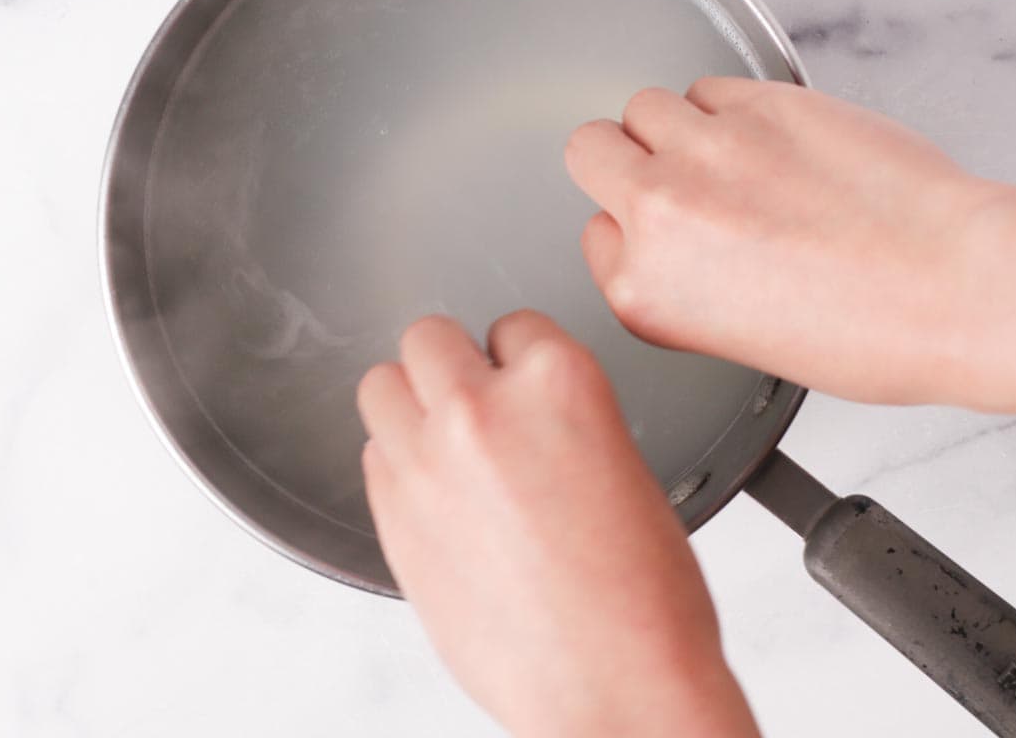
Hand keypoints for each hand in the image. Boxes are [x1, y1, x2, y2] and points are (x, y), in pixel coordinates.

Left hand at [358, 311, 759, 737]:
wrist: (617, 690)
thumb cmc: (643, 600)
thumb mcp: (622, 466)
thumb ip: (556, 417)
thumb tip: (519, 410)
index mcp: (560, 384)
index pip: (513, 325)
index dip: (517, 357)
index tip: (519, 382)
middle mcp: (484, 410)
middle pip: (428, 338)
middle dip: (452, 366)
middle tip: (473, 402)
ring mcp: (429, 462)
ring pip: (382, 385)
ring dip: (410, 405)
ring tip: (441, 441)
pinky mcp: (393, 517)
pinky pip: (373, 455)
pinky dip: (396, 463)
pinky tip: (432, 493)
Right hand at [565, 78, 1015, 410]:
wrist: (949, 287)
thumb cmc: (865, 332)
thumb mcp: (730, 337)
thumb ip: (673, 281)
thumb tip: (667, 241)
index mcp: (644, 290)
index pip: (595, 233)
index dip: (634, 229)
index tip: (669, 232)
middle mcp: (660, 212)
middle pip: (590, 149)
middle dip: (627, 161)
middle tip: (677, 179)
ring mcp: (706, 151)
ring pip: (647, 106)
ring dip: (679, 127)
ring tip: (733, 158)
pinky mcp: (759, 103)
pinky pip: (710, 86)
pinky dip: (731, 107)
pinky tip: (771, 141)